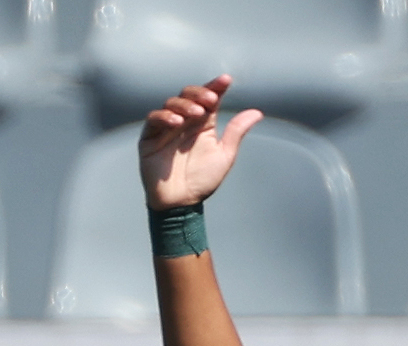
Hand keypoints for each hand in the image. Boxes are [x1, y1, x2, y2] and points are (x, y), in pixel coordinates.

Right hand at [140, 75, 260, 209]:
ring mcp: (167, 128)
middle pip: (189, 95)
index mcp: (203, 123)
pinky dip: (164, 117)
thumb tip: (257, 112)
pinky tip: (176, 122)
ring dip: (185, 105)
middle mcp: (185, 121)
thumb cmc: (202, 180)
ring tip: (196, 114)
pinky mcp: (150, 137)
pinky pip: (154, 119)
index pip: (209, 98)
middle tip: (211, 99)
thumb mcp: (224, 155)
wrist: (181, 202)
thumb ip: (236, 132)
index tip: (226, 80)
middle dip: (199, 93)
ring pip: (172, 103)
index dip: (216, 86)